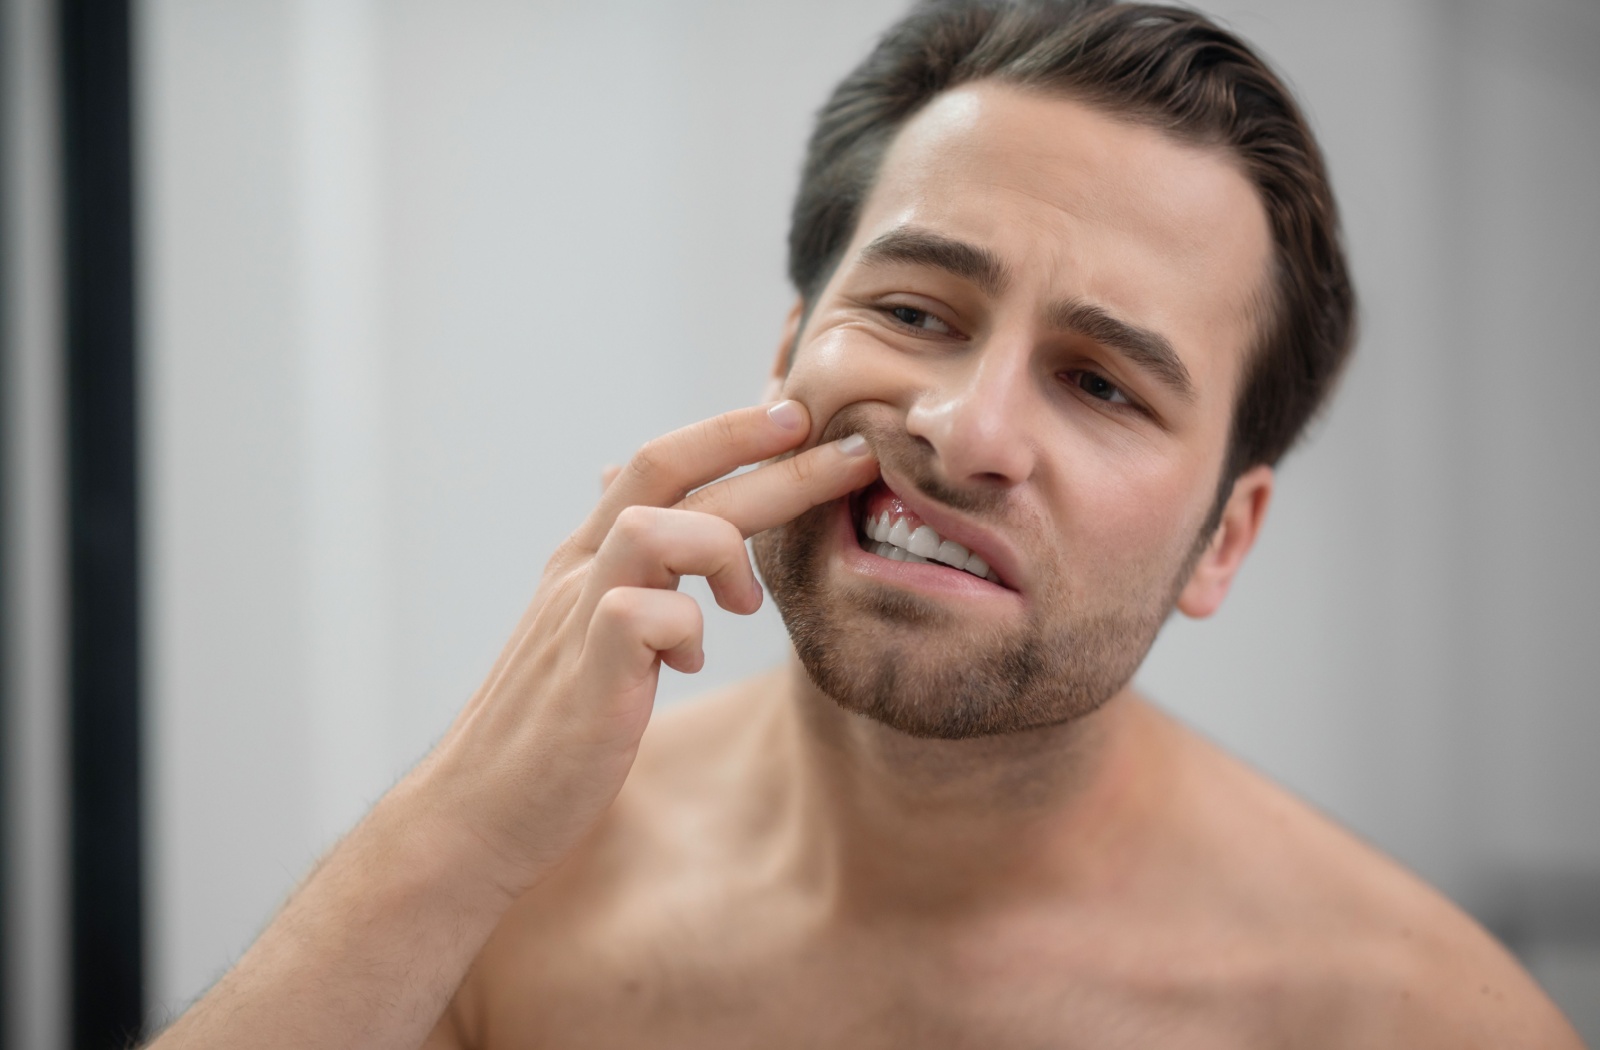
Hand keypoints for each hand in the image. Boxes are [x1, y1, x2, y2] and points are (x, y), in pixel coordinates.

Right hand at [406, 400, 876, 896]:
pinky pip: (642, 615)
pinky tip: (687, 664)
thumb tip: (623, 490)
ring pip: (653, 526)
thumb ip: (615, 560)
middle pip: (671, 476)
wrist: (474, 814)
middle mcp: (579, 572)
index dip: (730, 431)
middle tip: (856, 449)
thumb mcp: (579, 626)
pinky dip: (685, 628)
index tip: (799, 414)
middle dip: (771, 455)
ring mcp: (576, 620)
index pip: (660, 463)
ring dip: (721, 548)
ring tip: (745, 602)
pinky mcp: (586, 678)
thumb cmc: (545, 728)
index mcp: (587, 558)